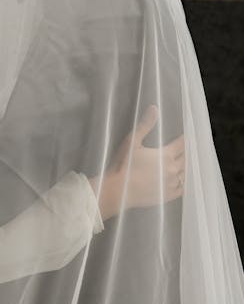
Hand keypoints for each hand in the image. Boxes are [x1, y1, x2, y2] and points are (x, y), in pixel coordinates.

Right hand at [88, 104, 185, 219]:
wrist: (118, 190)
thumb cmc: (123, 164)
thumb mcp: (132, 141)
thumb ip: (145, 125)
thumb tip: (154, 108)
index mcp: (165, 155)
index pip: (182, 144)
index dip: (184, 139)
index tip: (186, 135)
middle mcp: (172, 169)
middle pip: (186, 158)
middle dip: (186, 152)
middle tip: (186, 148)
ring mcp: (171, 184)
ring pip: (185, 173)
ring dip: (186, 166)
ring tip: (184, 162)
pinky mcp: (168, 196)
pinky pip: (183, 188)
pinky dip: (184, 182)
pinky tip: (182, 179)